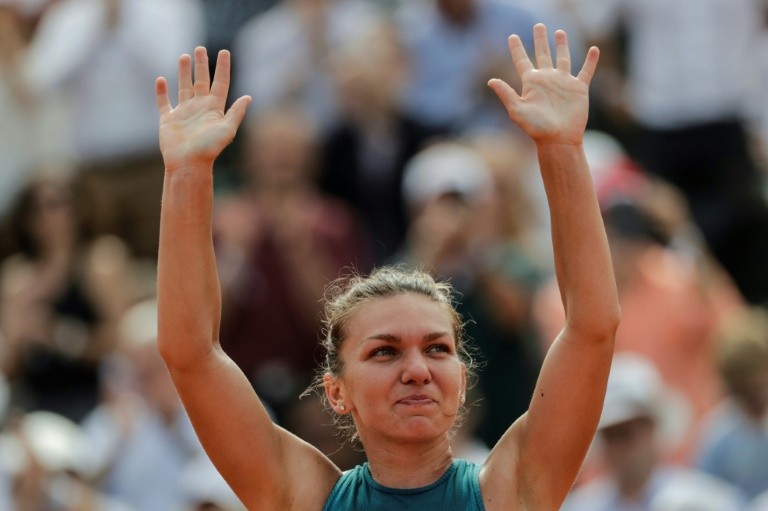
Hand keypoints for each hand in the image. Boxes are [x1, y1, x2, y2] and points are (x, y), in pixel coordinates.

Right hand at [156, 48, 251, 172]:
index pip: (220, 83)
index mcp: (214, 109)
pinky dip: (162, 92)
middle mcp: (200, 108)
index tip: (224, 51)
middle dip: (201, 65)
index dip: (223, 67)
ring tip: (184, 56)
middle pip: (201, 81)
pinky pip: (164, 102)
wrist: (188, 163)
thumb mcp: (227, 129)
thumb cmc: (209, 148)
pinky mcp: (168, 120)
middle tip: (200, 48)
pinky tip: (161, 80)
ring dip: (183, 72)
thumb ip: (236, 112)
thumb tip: (249, 97)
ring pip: (184, 87)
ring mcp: (184, 113)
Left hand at [488, 24, 598, 145]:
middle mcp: (547, 80)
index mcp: (531, 83)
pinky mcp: (579, 88)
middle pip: (543, 54)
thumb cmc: (536, 128)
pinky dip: (591, 60)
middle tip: (538, 25)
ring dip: (562, 45)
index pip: (522, 60)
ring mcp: (563, 83)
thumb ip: (506, 94)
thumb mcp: (517, 110)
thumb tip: (490, 80)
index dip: (517, 48)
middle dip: (540, 40)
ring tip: (559, 32)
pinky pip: (586, 71)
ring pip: (563, 58)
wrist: (558, 139)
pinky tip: (594, 49)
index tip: (512, 36)